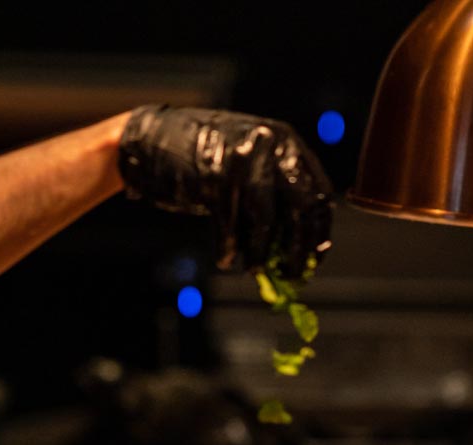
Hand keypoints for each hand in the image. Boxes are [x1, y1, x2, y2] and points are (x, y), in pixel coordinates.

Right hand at [118, 105, 332, 277]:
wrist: (153, 141)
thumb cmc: (206, 160)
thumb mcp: (251, 165)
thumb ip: (276, 194)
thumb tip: (298, 247)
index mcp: (286, 142)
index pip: (318, 191)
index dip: (319, 230)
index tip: (315, 258)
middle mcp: (270, 146)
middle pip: (300, 206)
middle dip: (298, 248)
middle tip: (293, 275)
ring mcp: (241, 160)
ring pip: (265, 221)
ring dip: (261, 253)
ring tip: (255, 269)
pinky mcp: (214, 177)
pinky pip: (230, 225)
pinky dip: (229, 249)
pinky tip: (226, 260)